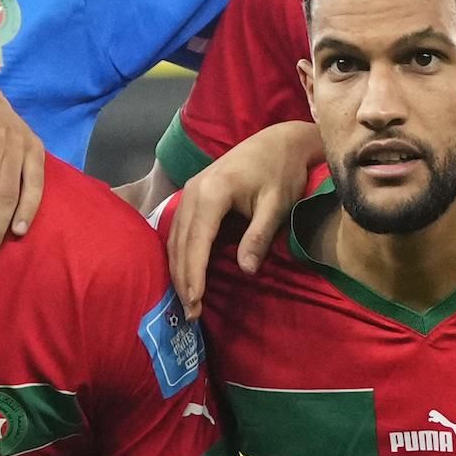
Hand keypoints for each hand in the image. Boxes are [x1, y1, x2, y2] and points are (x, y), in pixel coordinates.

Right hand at [161, 122, 323, 314]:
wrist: (278, 142)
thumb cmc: (281, 172)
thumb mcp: (276, 205)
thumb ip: (259, 236)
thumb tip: (246, 270)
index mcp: (212, 193)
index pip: (197, 241)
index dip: (194, 274)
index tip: (195, 302)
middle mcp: (193, 191)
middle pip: (180, 243)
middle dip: (183, 280)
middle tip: (191, 313)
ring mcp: (189, 191)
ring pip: (175, 238)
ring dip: (179, 270)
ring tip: (187, 301)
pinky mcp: (192, 195)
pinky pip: (179, 230)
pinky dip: (180, 255)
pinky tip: (185, 275)